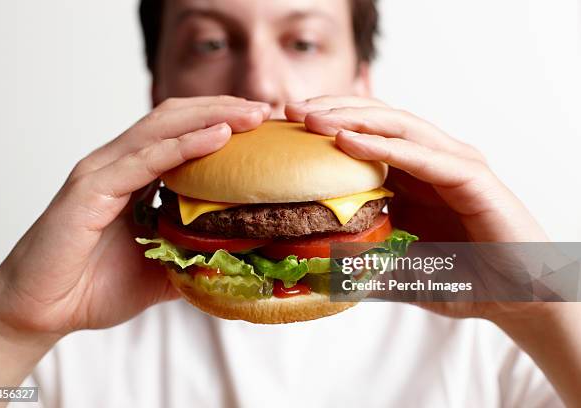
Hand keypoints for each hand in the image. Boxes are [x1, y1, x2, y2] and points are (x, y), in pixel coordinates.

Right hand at [0, 96, 269, 337]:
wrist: (42, 312)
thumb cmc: (94, 288)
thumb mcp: (161, 270)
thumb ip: (194, 255)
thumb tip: (239, 259)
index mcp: (133, 176)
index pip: (181, 133)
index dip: (221, 123)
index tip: (262, 126)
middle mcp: (117, 164)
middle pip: (175, 119)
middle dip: (223, 110)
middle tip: (264, 111)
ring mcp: (102, 172)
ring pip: (161, 128)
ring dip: (210, 117)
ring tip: (250, 116)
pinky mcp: (91, 189)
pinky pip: (144, 160)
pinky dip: (183, 145)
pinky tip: (217, 137)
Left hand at [285, 95, 549, 318]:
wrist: (518, 297)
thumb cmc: (461, 279)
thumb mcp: (398, 263)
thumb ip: (366, 255)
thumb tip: (318, 261)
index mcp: (414, 174)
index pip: (367, 135)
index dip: (327, 124)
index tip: (285, 126)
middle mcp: (433, 160)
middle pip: (378, 120)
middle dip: (332, 109)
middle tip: (289, 109)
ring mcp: (454, 163)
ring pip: (398, 126)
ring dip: (351, 119)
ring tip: (311, 117)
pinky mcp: (472, 177)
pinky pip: (421, 156)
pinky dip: (384, 146)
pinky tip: (347, 140)